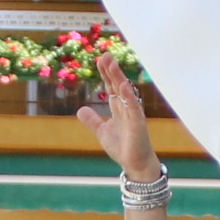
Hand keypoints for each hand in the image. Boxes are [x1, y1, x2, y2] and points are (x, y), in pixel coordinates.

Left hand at [76, 64, 162, 180]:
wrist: (136, 165)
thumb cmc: (123, 147)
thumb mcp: (102, 132)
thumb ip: (93, 121)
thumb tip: (80, 109)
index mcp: (119, 108)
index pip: (111, 87)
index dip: (106, 74)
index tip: (100, 59)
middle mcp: (127, 108)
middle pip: (118, 85)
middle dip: (111, 70)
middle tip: (105, 55)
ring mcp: (133, 115)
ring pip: (126, 92)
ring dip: (119, 78)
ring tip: (112, 64)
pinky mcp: (138, 124)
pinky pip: (134, 108)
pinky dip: (129, 97)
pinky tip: (125, 85)